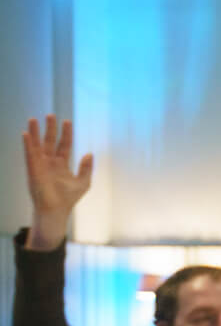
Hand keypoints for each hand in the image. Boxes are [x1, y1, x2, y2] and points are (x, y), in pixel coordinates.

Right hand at [22, 116, 92, 247]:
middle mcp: (50, 163)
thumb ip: (86, 168)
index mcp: (62, 164)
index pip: (64, 145)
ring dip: (35, 132)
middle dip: (50, 129)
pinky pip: (29, 154)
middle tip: (51, 115)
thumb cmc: (68, 199)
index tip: (67, 121)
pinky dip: (28, 144)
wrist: (56, 210)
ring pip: (37, 145)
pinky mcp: (33, 169)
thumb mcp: (83, 182)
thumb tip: (89, 154)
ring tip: (34, 119)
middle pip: (50, 141)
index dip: (66, 134)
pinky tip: (26, 133)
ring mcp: (40, 165)